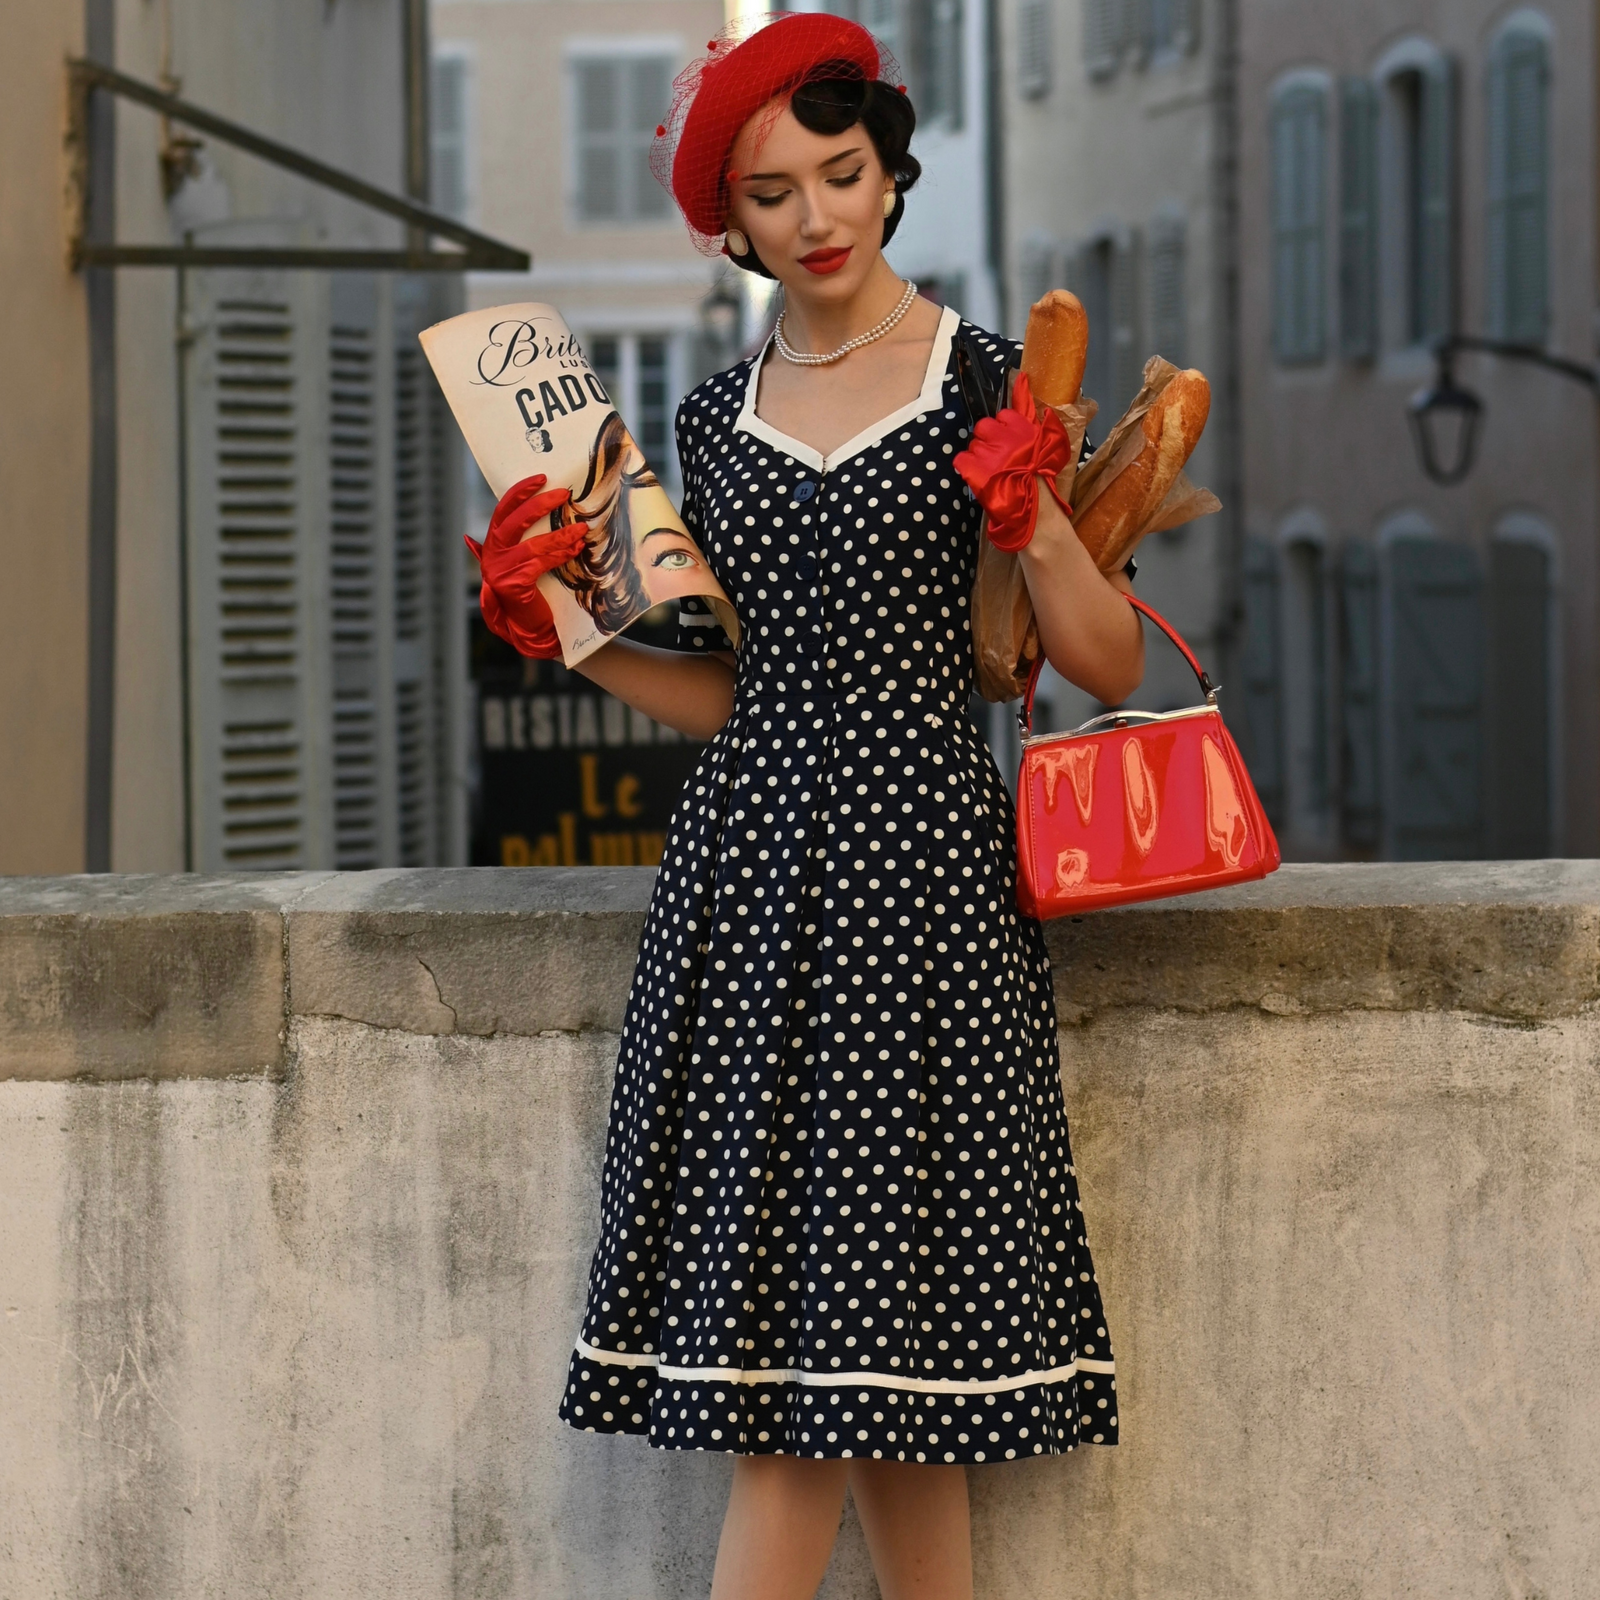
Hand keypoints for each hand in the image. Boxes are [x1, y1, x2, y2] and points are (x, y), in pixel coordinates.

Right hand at [465, 474, 590, 658]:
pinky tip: (576, 549)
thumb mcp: (527, 563)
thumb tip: (532, 513)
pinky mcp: (512, 585)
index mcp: (493, 546)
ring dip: (560, 534)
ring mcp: (498, 572)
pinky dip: (560, 554)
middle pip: (513, 522)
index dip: (520, 492)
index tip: (542, 477)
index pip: (503, 511)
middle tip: (564, 493)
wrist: (536, 630)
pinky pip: (539, 563)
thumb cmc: (536, 594)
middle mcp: (491, 557)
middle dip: (539, 504)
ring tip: (582, 527)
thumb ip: (524, 541)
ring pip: (532, 545)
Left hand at [952, 372, 1073, 552]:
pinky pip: (961, 460)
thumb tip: (1021, 377)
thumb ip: (1028, 406)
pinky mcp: (974, 470)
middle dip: (988, 441)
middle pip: (983, 428)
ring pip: (973, 445)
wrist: (1034, 506)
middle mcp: (1003, 437)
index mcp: (1021, 427)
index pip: (1002, 416)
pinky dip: (967, 468)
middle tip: (998, 457)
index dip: (1003, 430)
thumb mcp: (1044, 436)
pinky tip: (978, 476)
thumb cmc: (1043, 473)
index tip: (1009, 442)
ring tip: (993, 471)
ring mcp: (987, 454)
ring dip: (980, 456)